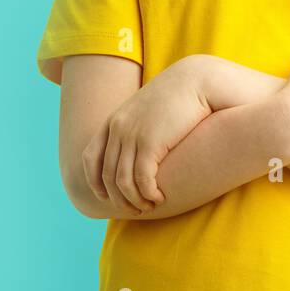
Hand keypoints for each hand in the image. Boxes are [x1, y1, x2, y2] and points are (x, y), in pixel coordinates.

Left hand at [82, 55, 210, 214]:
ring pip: (122, 182)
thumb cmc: (179, 97)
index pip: (90, 157)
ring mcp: (132, 134)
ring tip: (149, 206)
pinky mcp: (151, 142)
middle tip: (134, 210)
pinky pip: (141, 179)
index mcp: (115, 120)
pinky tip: (159, 197)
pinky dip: (148, 194)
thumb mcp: (150, 110)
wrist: (198, 80)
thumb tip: (139, 147)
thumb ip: (139, 126)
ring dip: (134, 200)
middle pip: (106, 175)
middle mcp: (118, 127)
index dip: (95, 182)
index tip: (107, 197)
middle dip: (118, 199)